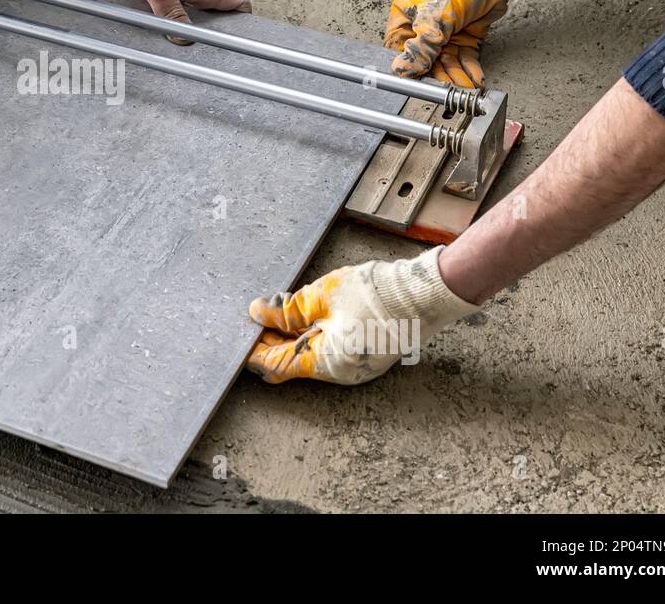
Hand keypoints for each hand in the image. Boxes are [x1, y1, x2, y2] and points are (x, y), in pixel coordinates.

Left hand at [108, 0, 249, 41]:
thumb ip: (170, 14)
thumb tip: (183, 37)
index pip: (238, 1)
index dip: (242, 18)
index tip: (236, 36)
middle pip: (218, 6)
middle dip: (213, 25)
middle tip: (204, 42)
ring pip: (197, 2)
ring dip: (190, 17)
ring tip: (181, 32)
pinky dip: (173, 6)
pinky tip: (159, 12)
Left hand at [246, 247, 478, 384]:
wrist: (426, 291)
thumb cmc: (377, 293)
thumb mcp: (321, 296)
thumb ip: (286, 309)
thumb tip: (258, 313)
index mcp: (326, 364)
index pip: (276, 365)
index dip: (254, 350)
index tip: (239, 335)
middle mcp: (341, 373)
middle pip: (293, 363)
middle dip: (272, 342)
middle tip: (254, 320)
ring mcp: (357, 366)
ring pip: (312, 356)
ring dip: (292, 338)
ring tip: (276, 313)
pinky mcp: (367, 355)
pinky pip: (331, 350)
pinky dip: (314, 336)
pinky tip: (305, 316)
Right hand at [384, 0, 534, 86]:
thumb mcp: (434, 17)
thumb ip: (420, 47)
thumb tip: (401, 70)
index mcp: (404, 17)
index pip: (399, 49)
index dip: (407, 65)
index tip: (416, 81)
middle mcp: (422, 28)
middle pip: (425, 59)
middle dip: (437, 75)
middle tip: (446, 89)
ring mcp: (444, 34)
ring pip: (446, 62)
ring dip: (455, 75)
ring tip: (464, 87)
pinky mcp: (464, 38)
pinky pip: (464, 59)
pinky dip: (469, 69)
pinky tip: (474, 78)